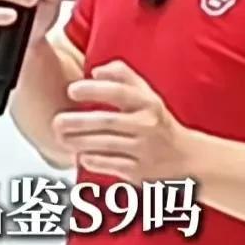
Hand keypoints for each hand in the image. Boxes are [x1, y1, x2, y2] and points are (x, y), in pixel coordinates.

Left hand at [54, 60, 187, 184]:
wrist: (187, 160)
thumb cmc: (158, 122)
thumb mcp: (147, 95)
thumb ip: (122, 75)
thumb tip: (95, 72)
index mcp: (148, 103)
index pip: (119, 92)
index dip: (93, 90)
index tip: (72, 90)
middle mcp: (147, 125)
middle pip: (107, 122)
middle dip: (77, 121)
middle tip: (57, 121)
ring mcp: (144, 150)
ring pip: (104, 145)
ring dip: (79, 141)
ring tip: (62, 137)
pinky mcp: (139, 172)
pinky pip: (109, 165)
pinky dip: (91, 160)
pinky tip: (80, 155)